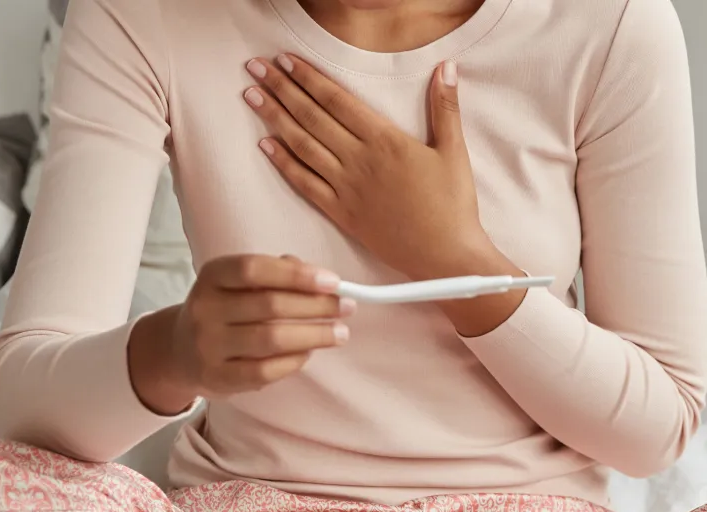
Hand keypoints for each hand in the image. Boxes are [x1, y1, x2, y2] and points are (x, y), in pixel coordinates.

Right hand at [128, 254, 352, 412]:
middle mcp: (205, 309)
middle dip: (316, 306)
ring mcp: (208, 346)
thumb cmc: (225, 309)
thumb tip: (318, 277)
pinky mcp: (218, 377)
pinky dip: (294, 361)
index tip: (333, 281)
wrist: (180, 351)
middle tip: (347, 307)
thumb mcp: (239, 282)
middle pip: (269, 305)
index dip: (296, 275)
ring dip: (314, 335)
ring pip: (271, 339)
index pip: (254, 269)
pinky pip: (265, 371)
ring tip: (340, 333)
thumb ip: (276, 273)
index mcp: (212, 275)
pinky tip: (310, 353)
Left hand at [243, 55, 500, 281]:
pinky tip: (264, 144)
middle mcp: (359, 160)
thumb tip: (448, 66)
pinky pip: (304, 183)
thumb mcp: (454, 150)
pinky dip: (283, 162)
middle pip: (312, 117)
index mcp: (385, 140)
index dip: (308, 77)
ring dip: (274, 118)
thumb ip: (446, 106)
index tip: (285, 60)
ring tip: (252, 96)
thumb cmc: (453, 205)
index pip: (337, 99)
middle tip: (256, 68)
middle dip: (282, 89)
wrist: (445, 256)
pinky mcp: (341, 213)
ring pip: (302, 145)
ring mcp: (346, 187)